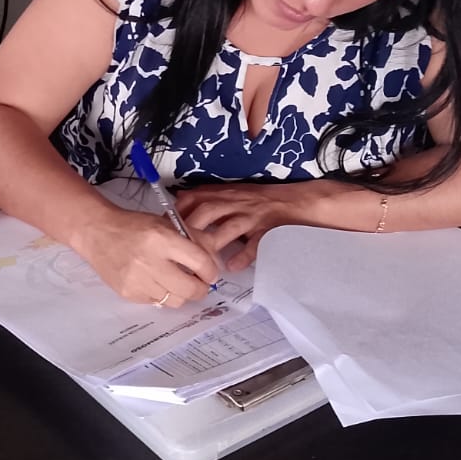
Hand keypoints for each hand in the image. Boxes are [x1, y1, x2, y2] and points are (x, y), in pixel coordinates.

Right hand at [72, 209, 218, 307]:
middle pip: (190, 289)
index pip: (200, 262)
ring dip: (182, 294)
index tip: (210, 273)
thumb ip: (193, 239)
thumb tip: (214, 261)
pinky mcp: (128, 293)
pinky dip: (162, 295)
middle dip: (201, 288)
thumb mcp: (166, 223)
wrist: (98, 233)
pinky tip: (157, 282)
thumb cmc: (135, 226)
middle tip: (200, 284)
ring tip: (178, 283)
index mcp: (162, 239)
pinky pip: (157, 302)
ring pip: (175, 300)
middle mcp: (150, 262)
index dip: (211, 271)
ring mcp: (137, 281)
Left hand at [177, 183, 308, 270]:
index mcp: (225, 194)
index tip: (165, 226)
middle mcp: (237, 203)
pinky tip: (232, 266)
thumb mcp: (232, 193)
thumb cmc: (260, 200)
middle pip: (207, 212)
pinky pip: (255, 243)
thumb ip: (208, 198)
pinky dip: (243, 255)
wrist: (295, 201)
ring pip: (229, 227)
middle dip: (190, 228)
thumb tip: (179, 201)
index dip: (177, 211)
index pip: (195, 197)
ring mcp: (253, 217)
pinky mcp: (268, 230)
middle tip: (177, 247)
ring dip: (213, 242)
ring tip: (200, 260)